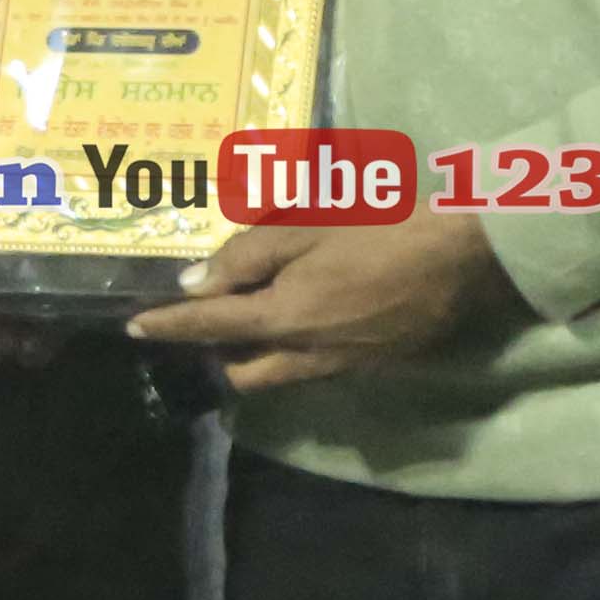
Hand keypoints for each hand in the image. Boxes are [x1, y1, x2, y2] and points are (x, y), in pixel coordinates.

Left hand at [126, 210, 530, 395]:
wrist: (466, 258)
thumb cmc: (382, 226)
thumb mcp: (306, 225)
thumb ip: (247, 255)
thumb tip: (197, 284)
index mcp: (283, 317)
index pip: (209, 326)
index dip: (168, 325)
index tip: (133, 328)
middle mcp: (306, 354)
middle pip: (242, 370)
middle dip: (216, 351)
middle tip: (208, 317)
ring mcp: (342, 366)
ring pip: (280, 374)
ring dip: (256, 354)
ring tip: (254, 316)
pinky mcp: (372, 365)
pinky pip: (315, 367)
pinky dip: (295, 349)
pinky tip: (310, 314)